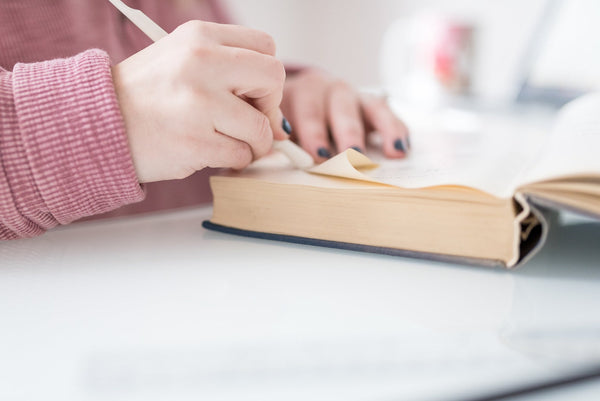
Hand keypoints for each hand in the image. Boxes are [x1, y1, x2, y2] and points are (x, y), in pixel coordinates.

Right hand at [112, 21, 287, 182]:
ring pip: (260, 127)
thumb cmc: (143, 96)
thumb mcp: (181, 60)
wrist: (97, 124)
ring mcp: (199, 103)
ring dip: (254, 143)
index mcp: (200, 37)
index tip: (253, 95)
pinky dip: (234, 160)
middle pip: (273, 78)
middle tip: (253, 122)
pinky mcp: (196, 141)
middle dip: (270, 107)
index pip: (265, 47)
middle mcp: (202, 63)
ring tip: (230, 144)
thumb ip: (226, 71)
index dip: (266, 76)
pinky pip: (241, 155)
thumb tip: (275, 112)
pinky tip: (212, 153)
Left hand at [281, 69, 409, 160]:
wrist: (304, 103)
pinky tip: (402, 149)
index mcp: (302, 91)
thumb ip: (278, 140)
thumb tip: (268, 155)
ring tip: (391, 152)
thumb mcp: (279, 127)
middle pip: (341, 108)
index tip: (319, 154)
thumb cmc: (290, 121)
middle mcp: (330, 89)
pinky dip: (397, 131)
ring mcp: (355, 96)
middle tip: (353, 155)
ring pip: (370, 107)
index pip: (308, 109)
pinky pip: (388, 115)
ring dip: (383, 129)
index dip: (313, 131)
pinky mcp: (373, 106)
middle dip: (348, 133)